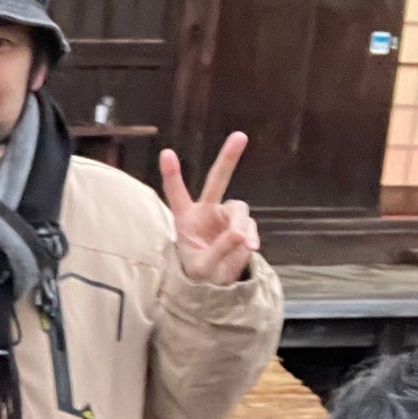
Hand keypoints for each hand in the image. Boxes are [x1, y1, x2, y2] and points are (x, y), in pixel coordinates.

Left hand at [160, 131, 259, 285]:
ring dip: (240, 224)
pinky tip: (249, 248)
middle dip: (229, 158)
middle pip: (218, 180)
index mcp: (185, 218)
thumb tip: (239, 235)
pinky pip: (249, 226)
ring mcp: (225, 217)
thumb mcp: (202, 268)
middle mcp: (206, 211)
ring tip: (242, 244)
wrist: (213, 283)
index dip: (172, 174)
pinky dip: (251, 236)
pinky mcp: (241, 226)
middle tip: (240, 135)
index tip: (166, 153)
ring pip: (239, 209)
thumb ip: (218, 251)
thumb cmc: (198, 273)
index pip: (176, 193)